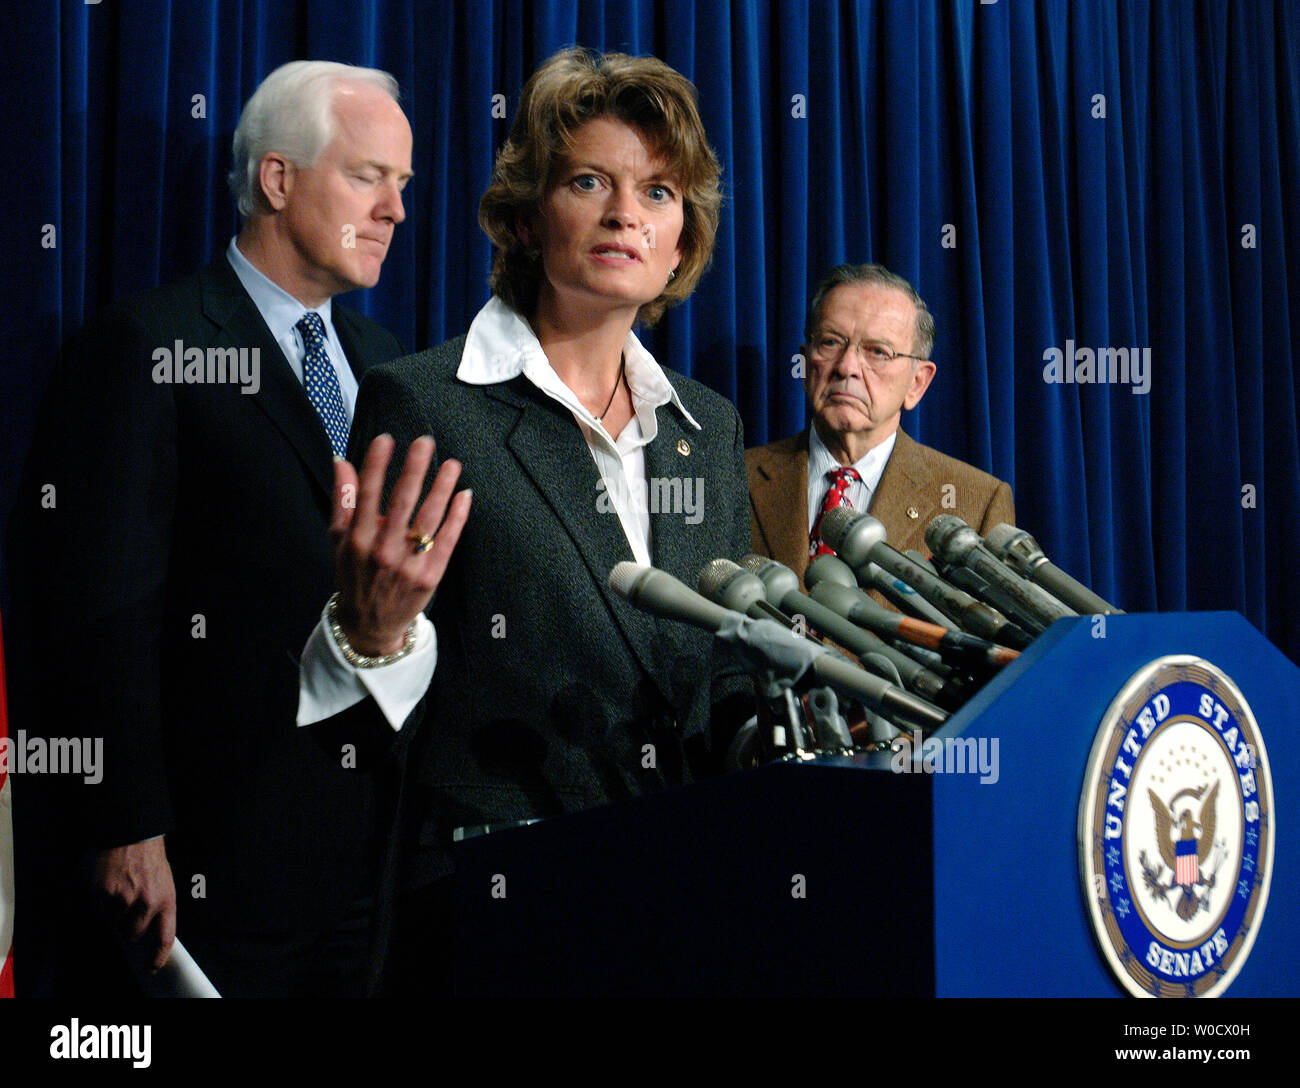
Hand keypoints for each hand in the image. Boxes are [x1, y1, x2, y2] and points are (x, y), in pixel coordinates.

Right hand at [93, 837, 176, 970]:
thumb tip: (147, 931)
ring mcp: (122, 900)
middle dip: (129, 927)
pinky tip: (107, 885)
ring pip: (113, 923)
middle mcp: (145, 903)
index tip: (152, 967)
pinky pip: (98, 910)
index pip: (164, 937)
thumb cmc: (149, 858)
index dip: (158, 956)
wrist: (131, 834)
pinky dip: (100, 903)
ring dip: (114, 913)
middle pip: (132, 935)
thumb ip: (157, 906)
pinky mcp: (102, 894)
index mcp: (166, 899)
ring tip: (119, 890)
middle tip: (128, 908)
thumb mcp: (164, 882)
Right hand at [331, 434, 471, 654]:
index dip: (376, 466)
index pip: (367, 495)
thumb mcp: (340, 540)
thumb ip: (343, 500)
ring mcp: (408, 565)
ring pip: (428, 519)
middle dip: (414, 470)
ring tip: (452, 464)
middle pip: (401, 503)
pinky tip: (464, 494)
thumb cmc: (355, 574)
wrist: (370, 624)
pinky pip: (447, 541)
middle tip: (425, 442)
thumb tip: (341, 461)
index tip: (386, 439)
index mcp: (357, 540)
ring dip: (442, 489)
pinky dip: (457, 517)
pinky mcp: (430, 576)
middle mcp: (382, 551)